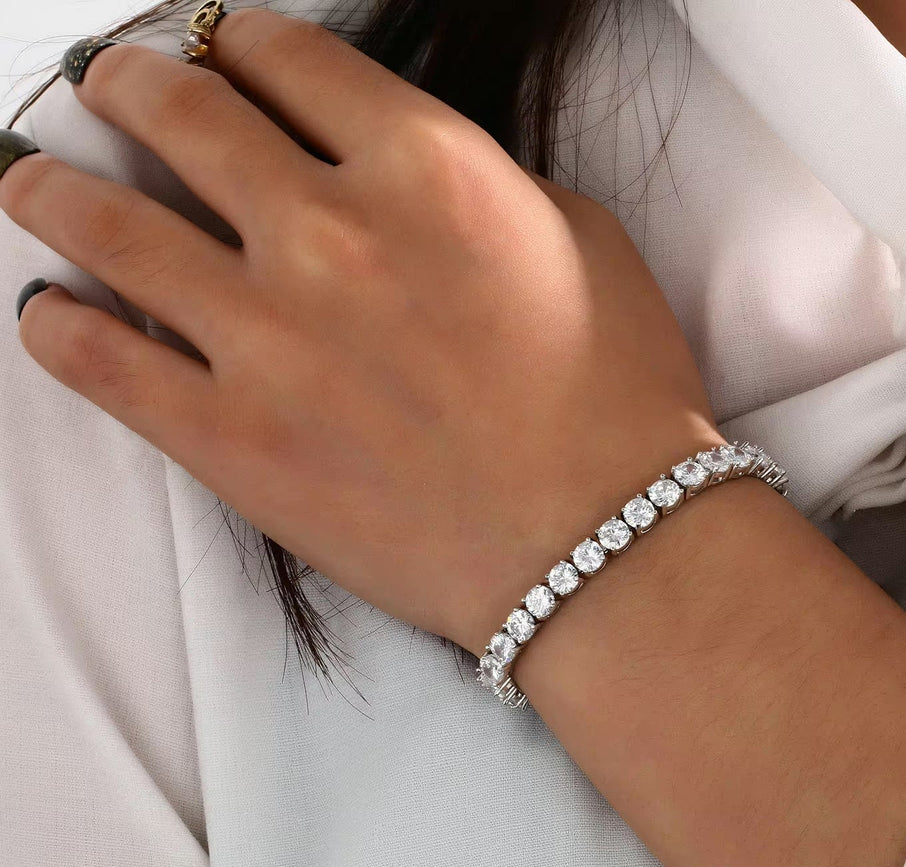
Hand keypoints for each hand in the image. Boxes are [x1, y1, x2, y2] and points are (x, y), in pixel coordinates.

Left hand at [0, 8, 721, 654]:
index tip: (217, 51)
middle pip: (181, 112)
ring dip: (54, 187)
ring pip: (108, 225)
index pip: (287, 58)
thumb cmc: (617, 401)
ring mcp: (270, 340)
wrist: (604, 545)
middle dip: (130, 81)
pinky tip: (49, 312)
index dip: (236, 41)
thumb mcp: (579, 243)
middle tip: (110, 85)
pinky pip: (101, 363)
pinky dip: (58, 327)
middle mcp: (332, 233)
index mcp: (427, 168)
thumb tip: (402, 176)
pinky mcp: (234, 443)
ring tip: (36, 182)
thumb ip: (476, 186)